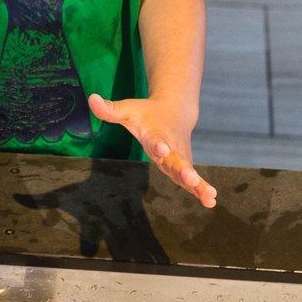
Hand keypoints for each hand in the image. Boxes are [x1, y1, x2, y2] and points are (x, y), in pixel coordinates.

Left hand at [88, 93, 217, 208]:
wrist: (174, 111)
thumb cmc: (146, 113)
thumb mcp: (127, 110)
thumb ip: (110, 109)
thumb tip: (91, 99)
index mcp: (155, 134)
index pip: (156, 140)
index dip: (158, 144)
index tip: (162, 148)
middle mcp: (170, 148)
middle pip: (177, 160)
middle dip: (183, 169)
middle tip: (191, 177)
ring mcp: (179, 158)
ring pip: (187, 172)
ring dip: (197, 184)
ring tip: (210, 196)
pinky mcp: (184, 166)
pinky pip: (192, 180)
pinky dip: (200, 189)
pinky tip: (210, 202)